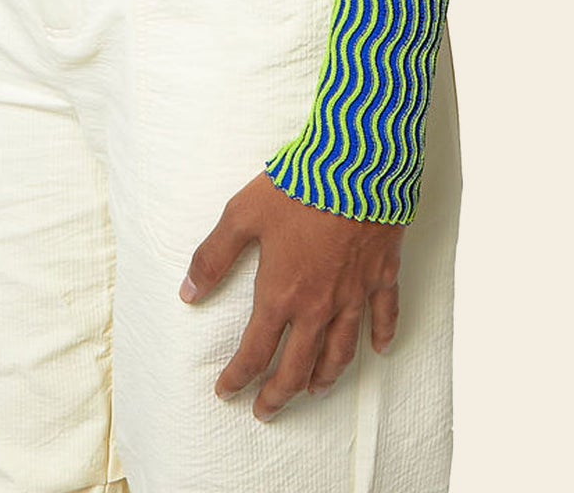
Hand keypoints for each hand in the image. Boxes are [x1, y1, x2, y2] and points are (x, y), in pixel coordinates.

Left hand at [179, 170, 404, 420]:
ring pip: (340, 351)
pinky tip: (379, 350)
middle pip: (299, 366)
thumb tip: (188, 293)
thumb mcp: (242, 214)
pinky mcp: (382, 274)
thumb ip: (213, 257)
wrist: (356, 162)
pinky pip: (384, 316)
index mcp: (281, 293)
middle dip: (279, 394)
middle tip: (266, 410)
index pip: (256, 351)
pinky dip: (382, 337)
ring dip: (326, 377)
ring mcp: (354, 293)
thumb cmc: (297, 184)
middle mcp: (318, 305)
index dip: (239, 377)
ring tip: (314, 392)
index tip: (227, 392)